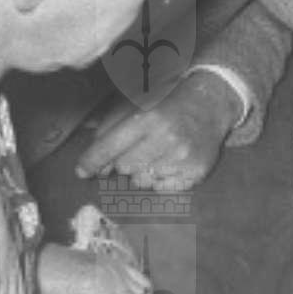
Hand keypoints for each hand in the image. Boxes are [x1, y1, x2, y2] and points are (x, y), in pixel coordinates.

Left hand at [77, 70, 240, 191]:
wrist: (211, 104)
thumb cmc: (167, 103)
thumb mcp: (137, 104)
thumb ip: (110, 130)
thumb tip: (93, 166)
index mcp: (149, 118)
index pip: (111, 146)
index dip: (92, 161)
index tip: (81, 172)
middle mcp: (166, 139)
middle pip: (124, 167)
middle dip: (125, 160)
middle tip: (139, 147)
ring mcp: (182, 159)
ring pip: (142, 181)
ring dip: (143, 171)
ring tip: (157, 152)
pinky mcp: (195, 173)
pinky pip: (162, 190)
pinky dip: (161, 180)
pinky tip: (170, 161)